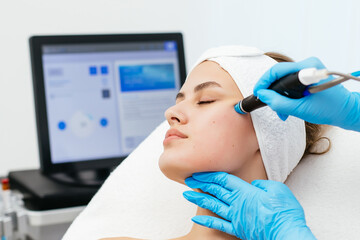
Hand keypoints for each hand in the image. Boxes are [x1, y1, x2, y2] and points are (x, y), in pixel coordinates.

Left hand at [183, 172, 315, 239]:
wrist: (286, 233)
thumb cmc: (284, 211)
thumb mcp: (276, 189)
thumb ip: (262, 184)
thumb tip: (254, 185)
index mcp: (245, 191)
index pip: (222, 179)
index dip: (209, 175)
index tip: (199, 172)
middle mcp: (237, 203)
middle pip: (214, 190)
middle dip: (200, 183)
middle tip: (189, 179)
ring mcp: (235, 217)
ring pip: (212, 205)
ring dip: (198, 199)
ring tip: (186, 194)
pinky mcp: (237, 229)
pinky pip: (218, 224)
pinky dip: (206, 221)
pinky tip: (195, 219)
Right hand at [248, 57, 359, 130]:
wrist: (346, 111)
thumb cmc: (330, 109)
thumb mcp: (301, 109)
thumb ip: (279, 103)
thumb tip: (263, 96)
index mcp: (308, 69)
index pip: (277, 71)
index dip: (264, 83)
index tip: (258, 93)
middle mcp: (308, 65)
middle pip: (279, 75)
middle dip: (272, 91)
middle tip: (269, 104)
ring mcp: (308, 69)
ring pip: (283, 79)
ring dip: (279, 95)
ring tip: (281, 110)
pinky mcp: (307, 74)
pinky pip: (289, 81)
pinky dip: (286, 94)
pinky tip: (287, 105)